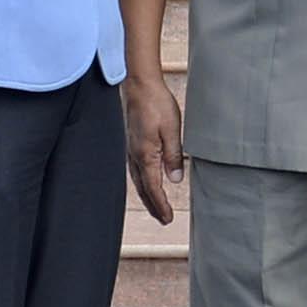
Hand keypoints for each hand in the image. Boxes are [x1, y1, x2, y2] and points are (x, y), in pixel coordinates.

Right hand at [124, 70, 187, 222]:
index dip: (160, 204)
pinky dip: (142, 182)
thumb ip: (173, 156)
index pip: (153, 188)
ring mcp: (131, 149)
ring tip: (155, 207)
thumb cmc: (157, 104)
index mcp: (146, 155)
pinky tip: (146, 182)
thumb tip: (175, 179)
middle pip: (143, 188)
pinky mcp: (132, 143)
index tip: (168, 218)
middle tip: (163, 220)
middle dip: (153, 205)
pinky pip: (136, 170)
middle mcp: (135, 156)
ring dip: (147, 196)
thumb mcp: (172, 130)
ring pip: (138, 180)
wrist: (140, 86)